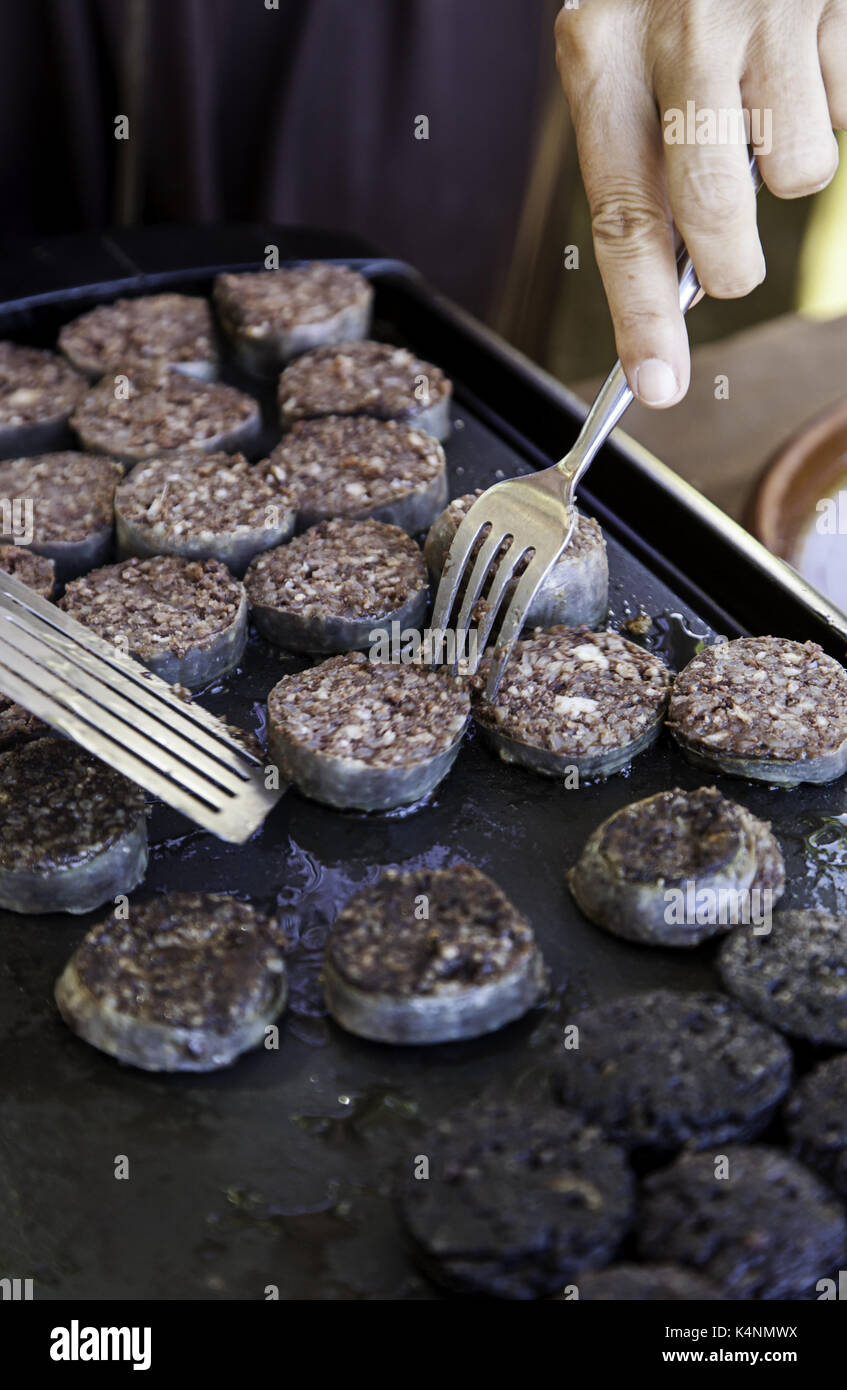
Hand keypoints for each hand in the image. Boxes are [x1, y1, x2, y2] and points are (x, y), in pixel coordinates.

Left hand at [555, 0, 845, 405]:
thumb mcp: (620, 56)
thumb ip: (642, 157)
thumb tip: (686, 277)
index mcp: (599, 49)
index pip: (621, 214)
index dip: (642, 314)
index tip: (657, 385)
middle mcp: (677, 23)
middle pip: (716, 209)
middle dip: (732, 264)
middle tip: (731, 268)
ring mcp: (762, 4)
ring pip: (798, 167)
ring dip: (789, 162)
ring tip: (762, 98)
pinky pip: (842, 104)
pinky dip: (825, 97)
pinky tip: (796, 49)